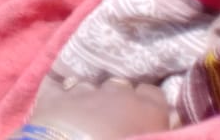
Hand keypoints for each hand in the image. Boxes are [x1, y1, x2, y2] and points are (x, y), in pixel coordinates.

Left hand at [26, 78, 170, 139]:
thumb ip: (160, 133)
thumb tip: (165, 124)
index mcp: (147, 108)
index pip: (154, 94)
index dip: (149, 105)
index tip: (146, 119)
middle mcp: (116, 92)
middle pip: (121, 87)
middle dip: (119, 101)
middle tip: (115, 123)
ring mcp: (83, 91)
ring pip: (90, 86)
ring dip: (91, 99)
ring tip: (87, 120)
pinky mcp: (54, 97)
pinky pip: (59, 88)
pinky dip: (62, 97)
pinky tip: (61, 108)